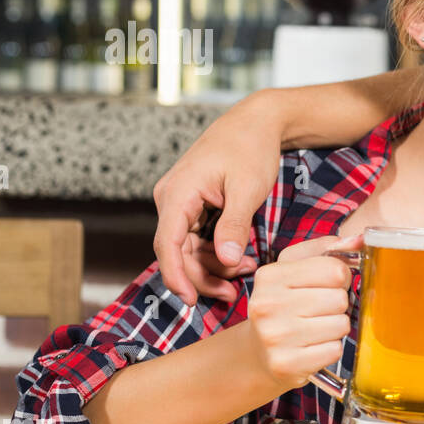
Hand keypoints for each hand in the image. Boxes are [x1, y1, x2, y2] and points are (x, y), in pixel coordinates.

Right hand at [152, 95, 279, 305]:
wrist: (256, 122)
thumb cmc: (251, 149)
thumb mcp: (247, 189)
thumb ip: (234, 225)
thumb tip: (224, 261)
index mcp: (177, 193)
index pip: (167, 244)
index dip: (177, 276)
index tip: (191, 300)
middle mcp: (172, 199)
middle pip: (178, 252)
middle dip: (204, 277)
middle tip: (234, 295)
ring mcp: (182, 203)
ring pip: (189, 249)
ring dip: (215, 267)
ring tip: (248, 272)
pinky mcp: (195, 207)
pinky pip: (199, 239)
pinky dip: (218, 253)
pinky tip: (242, 260)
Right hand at [242, 233, 362, 393]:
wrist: (256, 352)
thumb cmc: (283, 304)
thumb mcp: (293, 268)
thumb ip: (326, 249)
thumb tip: (359, 239)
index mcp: (270, 276)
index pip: (334, 269)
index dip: (340, 277)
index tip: (329, 284)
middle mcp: (267, 305)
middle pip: (340, 299)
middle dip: (338, 304)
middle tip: (320, 309)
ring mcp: (275, 337)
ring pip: (341, 325)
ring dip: (336, 327)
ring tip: (315, 327)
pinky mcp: (286, 365)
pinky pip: (334, 350)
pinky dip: (330, 349)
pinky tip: (312, 346)